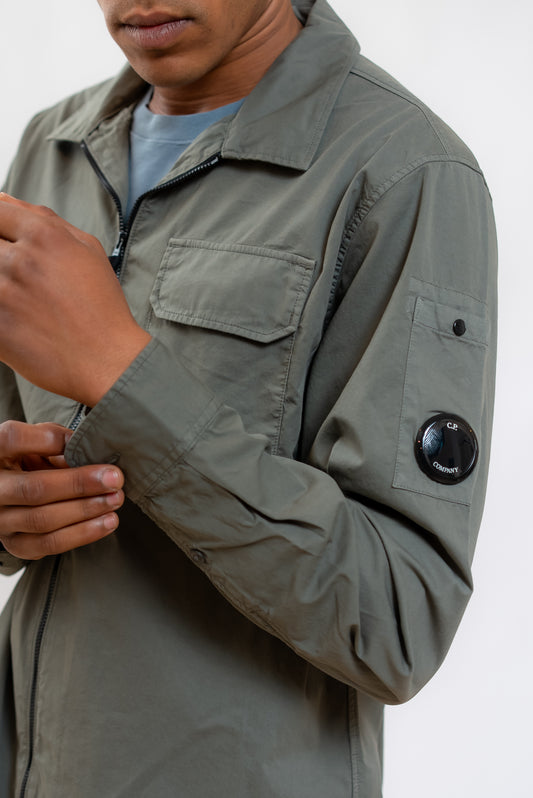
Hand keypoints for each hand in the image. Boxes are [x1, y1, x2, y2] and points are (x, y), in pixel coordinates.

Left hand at [0, 194, 150, 405]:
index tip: (4, 242)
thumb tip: (5, 200)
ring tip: (17, 296)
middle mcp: (20, 261)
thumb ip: (46, 220)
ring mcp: (3, 295)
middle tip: (12, 272)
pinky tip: (14, 315)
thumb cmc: (101, 307)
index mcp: (44, 236)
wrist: (109, 361)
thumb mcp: (87, 250)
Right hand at [0, 421, 124, 559]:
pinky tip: (107, 522)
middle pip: (34, 488)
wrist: (14, 489)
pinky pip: (49, 544)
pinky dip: (83, 534)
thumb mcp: (36, 438)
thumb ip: (54, 437)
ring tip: (115, 499)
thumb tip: (84, 445)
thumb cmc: (31, 455)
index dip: (45, 440)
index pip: (12, 439)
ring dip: (85, 511)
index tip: (77, 441)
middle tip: (114, 478)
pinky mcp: (15, 544)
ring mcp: (0, 520)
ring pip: (43, 520)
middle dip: (80, 484)